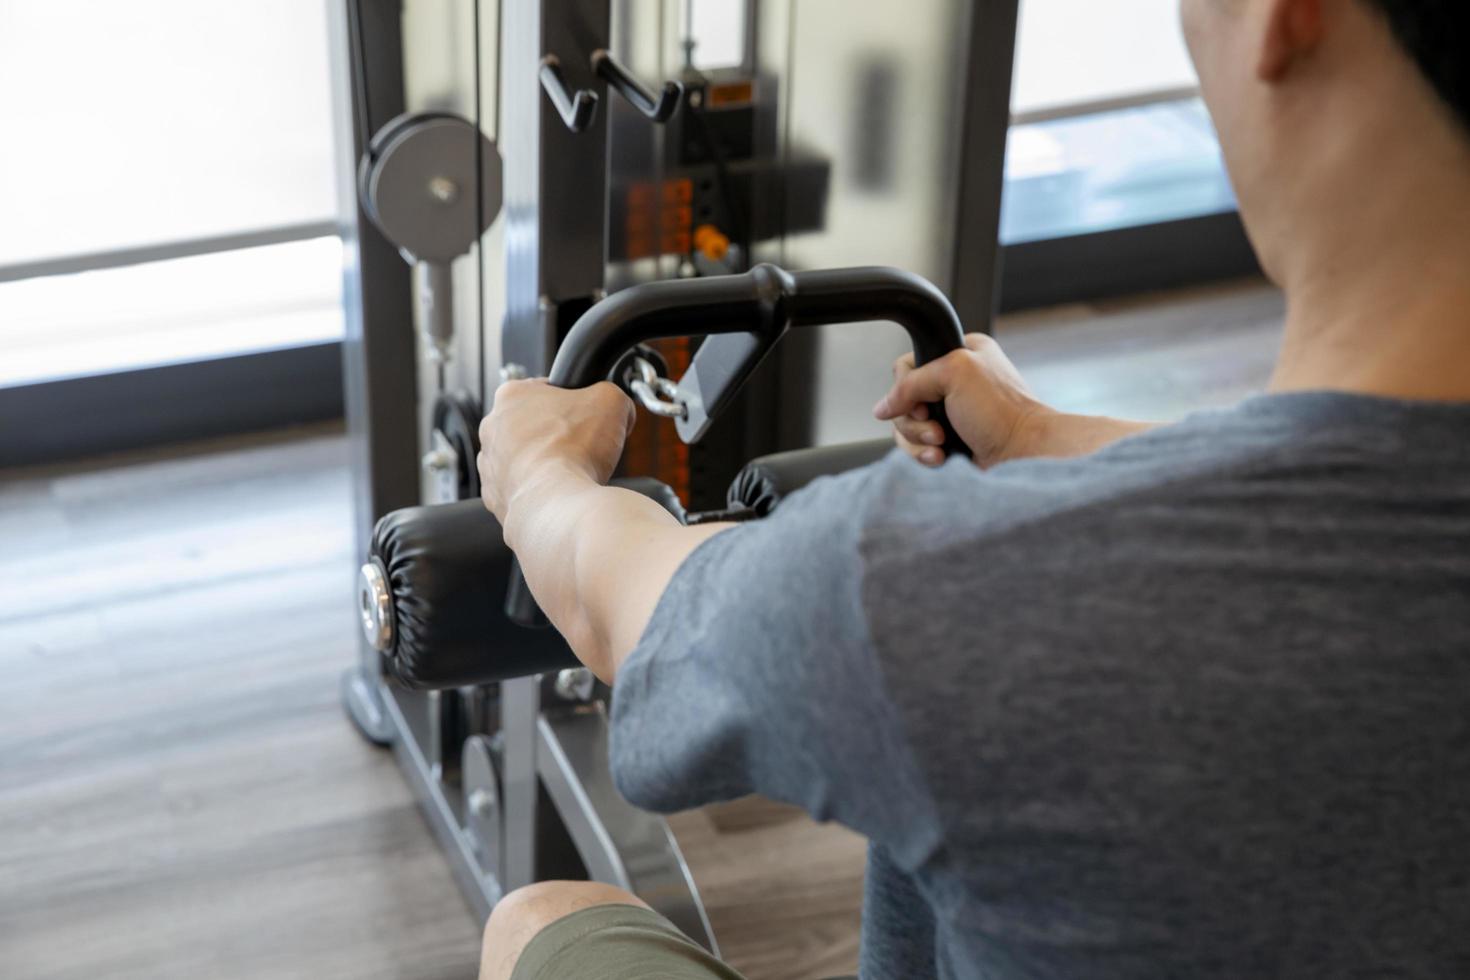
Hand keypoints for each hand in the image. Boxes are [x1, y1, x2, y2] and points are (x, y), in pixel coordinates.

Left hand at [477, 380, 635, 526]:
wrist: (558, 505)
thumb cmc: (575, 451)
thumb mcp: (612, 401)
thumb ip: (612, 393)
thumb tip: (617, 406)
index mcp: (512, 395)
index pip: (546, 390)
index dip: (574, 403)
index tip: (587, 418)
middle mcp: (492, 428)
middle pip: (533, 425)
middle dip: (557, 435)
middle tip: (584, 447)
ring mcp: (489, 465)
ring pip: (524, 458)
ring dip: (546, 463)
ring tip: (572, 472)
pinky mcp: (495, 497)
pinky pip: (521, 489)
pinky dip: (539, 491)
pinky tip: (559, 492)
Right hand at [873, 334, 1049, 468]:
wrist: (1023, 455)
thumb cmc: (1003, 413)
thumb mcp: (954, 374)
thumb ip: (911, 383)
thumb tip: (882, 407)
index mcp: (960, 353)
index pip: (907, 365)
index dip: (908, 386)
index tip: (926, 402)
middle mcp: (954, 383)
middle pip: (903, 400)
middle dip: (914, 420)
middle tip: (937, 427)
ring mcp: (950, 414)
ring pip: (906, 427)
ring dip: (918, 440)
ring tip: (941, 446)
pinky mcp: (948, 442)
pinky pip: (916, 447)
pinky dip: (924, 454)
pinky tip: (942, 457)